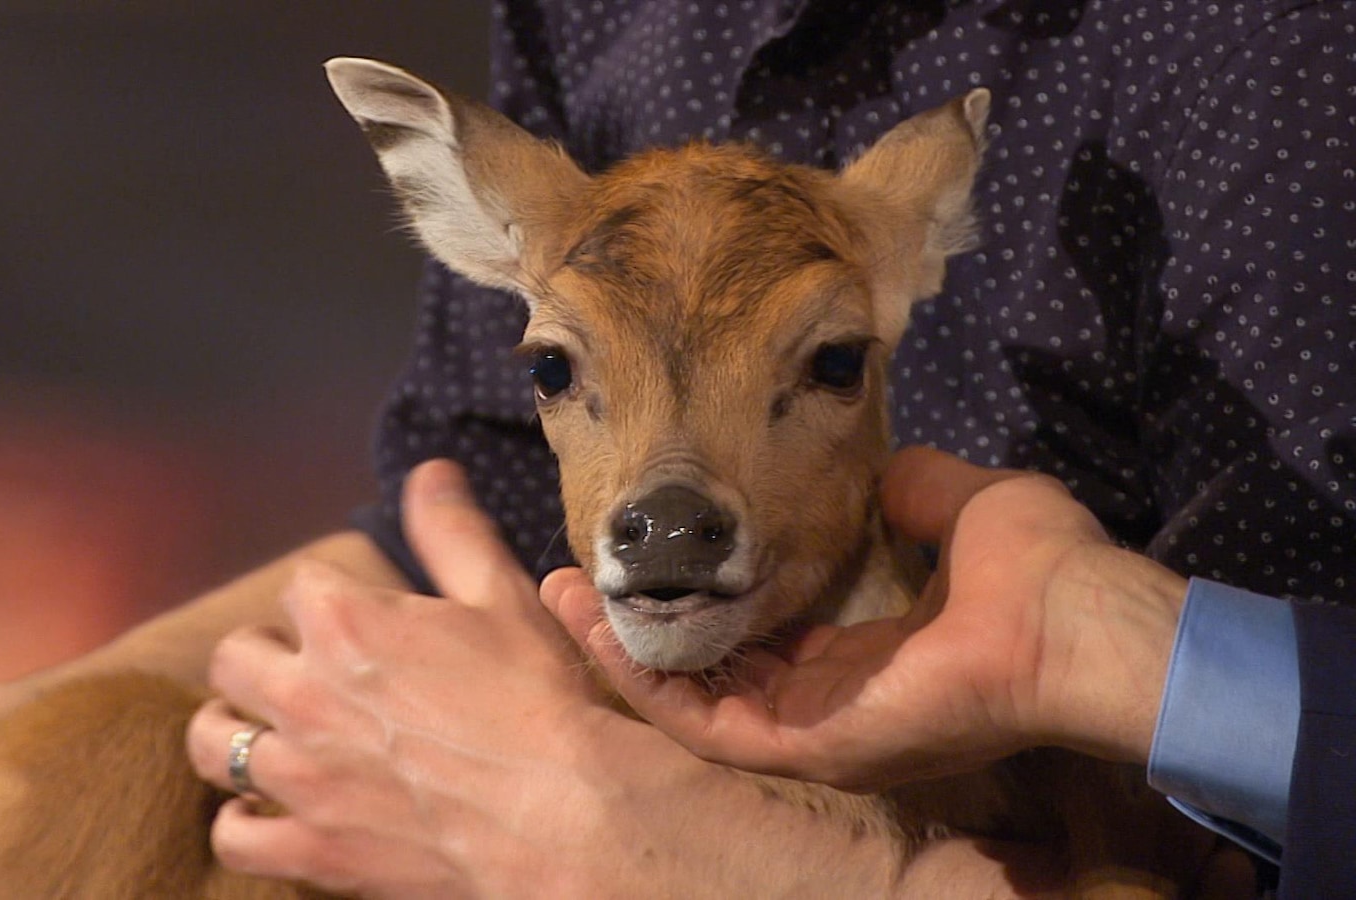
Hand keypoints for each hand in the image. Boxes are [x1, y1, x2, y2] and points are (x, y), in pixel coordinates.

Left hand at [186, 460, 907, 897]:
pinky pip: (233, 835)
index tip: (358, 618)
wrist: (563, 813)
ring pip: (212, 741)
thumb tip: (429, 472)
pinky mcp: (311, 849)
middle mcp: (304, 693)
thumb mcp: (501, 597)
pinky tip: (270, 809)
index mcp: (344, 621)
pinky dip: (243, 821)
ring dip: (232, 729)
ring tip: (264, 730)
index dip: (329, 598)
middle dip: (263, 656)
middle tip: (303, 670)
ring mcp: (300, 776)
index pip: (299, 586)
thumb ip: (451, 532)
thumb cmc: (537, 702)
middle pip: (235, 658)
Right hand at [542, 446, 1187, 790]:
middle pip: (702, 672)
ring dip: (622, 654)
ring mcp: (815, 729)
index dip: (689, 597)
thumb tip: (877, 462)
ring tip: (562, 603)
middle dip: (633, 628)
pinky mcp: (811, 744)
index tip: (638, 554)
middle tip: (565, 582)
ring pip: (689, 702)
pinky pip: (708, 723)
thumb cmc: (1036, 569)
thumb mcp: (954, 502)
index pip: (749, 635)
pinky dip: (650, 683)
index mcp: (857, 651)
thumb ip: (905, 489)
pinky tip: (603, 634)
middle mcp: (825, 699)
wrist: (1075, 621)